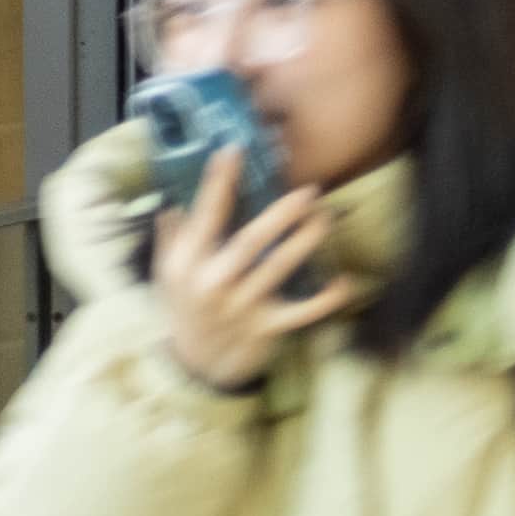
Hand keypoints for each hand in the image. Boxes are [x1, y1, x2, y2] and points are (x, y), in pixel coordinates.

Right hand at [148, 154, 346, 394]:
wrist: (194, 364)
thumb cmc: (185, 309)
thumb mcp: (168, 273)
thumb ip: (173, 238)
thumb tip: (175, 204)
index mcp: (188, 264)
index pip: (205, 216)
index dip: (219, 183)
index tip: (233, 151)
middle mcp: (214, 283)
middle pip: (250, 242)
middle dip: (280, 214)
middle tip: (308, 190)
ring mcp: (242, 307)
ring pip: (278, 268)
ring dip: (305, 241)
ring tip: (326, 217)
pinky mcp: (267, 327)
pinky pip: (302, 312)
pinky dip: (326, 299)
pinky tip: (345, 281)